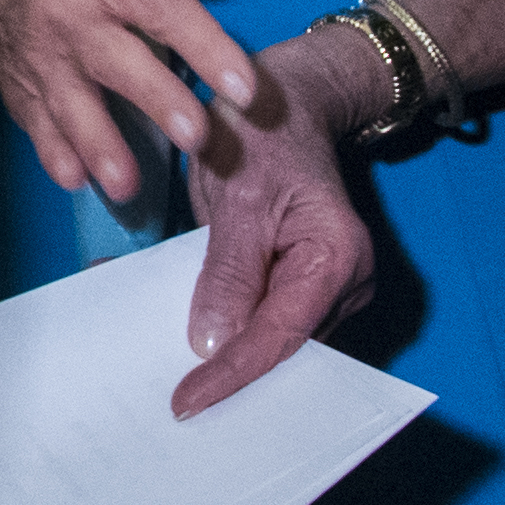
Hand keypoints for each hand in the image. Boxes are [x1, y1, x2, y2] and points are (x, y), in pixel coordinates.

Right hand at [0, 0, 263, 210]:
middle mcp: (73, 21)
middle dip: (155, 99)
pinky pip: (38, 130)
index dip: (205, 46)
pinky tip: (76, 180)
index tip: (244, 86)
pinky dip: (54, 156)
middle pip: (118, 64)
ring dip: (99, 145)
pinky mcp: (25, 97)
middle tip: (196, 136)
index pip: (162, 10)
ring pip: (72, 107)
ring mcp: (45, 64)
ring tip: (126, 183)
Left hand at [174, 16, 382, 416]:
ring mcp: (319, 286)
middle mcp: (340, 282)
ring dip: (218, 355)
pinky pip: (257, 317)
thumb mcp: (239, 191)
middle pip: (280, 348)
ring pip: (266, 338)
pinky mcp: (293, 282)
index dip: (234, 374)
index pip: (282, 335)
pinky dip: (218, 326)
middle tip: (173, 408)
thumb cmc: (265, 130)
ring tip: (164, 383)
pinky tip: (172, 340)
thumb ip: (230, 268)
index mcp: (337, 258)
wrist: (284, 97)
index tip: (189, 402)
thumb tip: (212, 342)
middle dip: (228, 376)